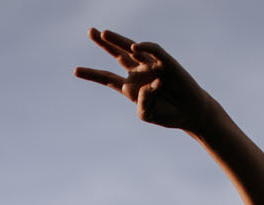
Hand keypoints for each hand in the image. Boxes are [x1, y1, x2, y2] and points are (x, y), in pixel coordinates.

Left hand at [74, 28, 217, 132]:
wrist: (189, 113)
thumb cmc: (167, 114)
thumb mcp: (146, 114)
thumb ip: (140, 102)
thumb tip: (147, 83)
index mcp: (130, 87)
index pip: (107, 77)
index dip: (92, 74)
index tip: (75, 70)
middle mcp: (138, 72)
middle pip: (117, 54)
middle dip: (103, 43)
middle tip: (90, 31)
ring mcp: (151, 66)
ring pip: (131, 49)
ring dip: (117, 40)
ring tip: (103, 33)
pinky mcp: (166, 62)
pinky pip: (153, 51)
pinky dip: (144, 47)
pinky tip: (133, 46)